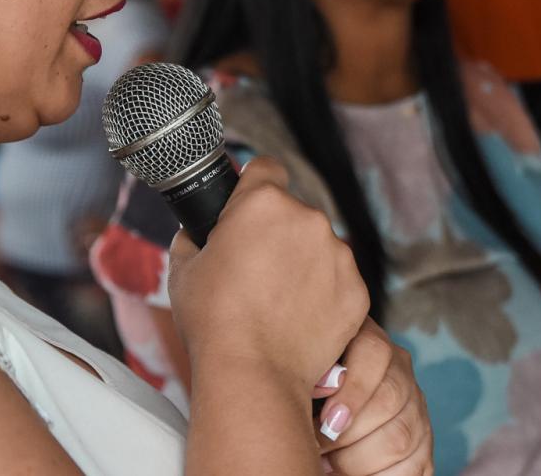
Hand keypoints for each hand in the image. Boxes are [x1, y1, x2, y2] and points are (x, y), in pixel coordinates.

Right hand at [167, 157, 369, 392]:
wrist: (253, 373)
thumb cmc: (212, 320)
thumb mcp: (183, 269)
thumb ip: (191, 238)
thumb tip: (193, 233)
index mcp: (262, 202)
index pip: (266, 168)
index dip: (253, 186)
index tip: (248, 207)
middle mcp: (307, 219)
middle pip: (292, 213)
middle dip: (276, 234)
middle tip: (253, 269)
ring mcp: (338, 254)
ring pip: (318, 247)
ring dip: (302, 263)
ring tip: (276, 301)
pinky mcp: (357, 290)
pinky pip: (338, 281)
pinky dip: (322, 294)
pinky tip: (298, 318)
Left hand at [317, 319, 432, 474]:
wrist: (327, 408)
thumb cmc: (306, 387)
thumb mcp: (305, 370)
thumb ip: (315, 372)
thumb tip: (326, 385)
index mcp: (368, 341)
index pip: (374, 352)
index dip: (353, 390)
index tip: (327, 421)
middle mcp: (399, 369)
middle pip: (389, 400)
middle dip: (350, 434)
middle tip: (318, 448)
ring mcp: (415, 405)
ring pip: (400, 438)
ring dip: (359, 461)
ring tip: (327, 464)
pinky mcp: (424, 440)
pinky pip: (414, 466)